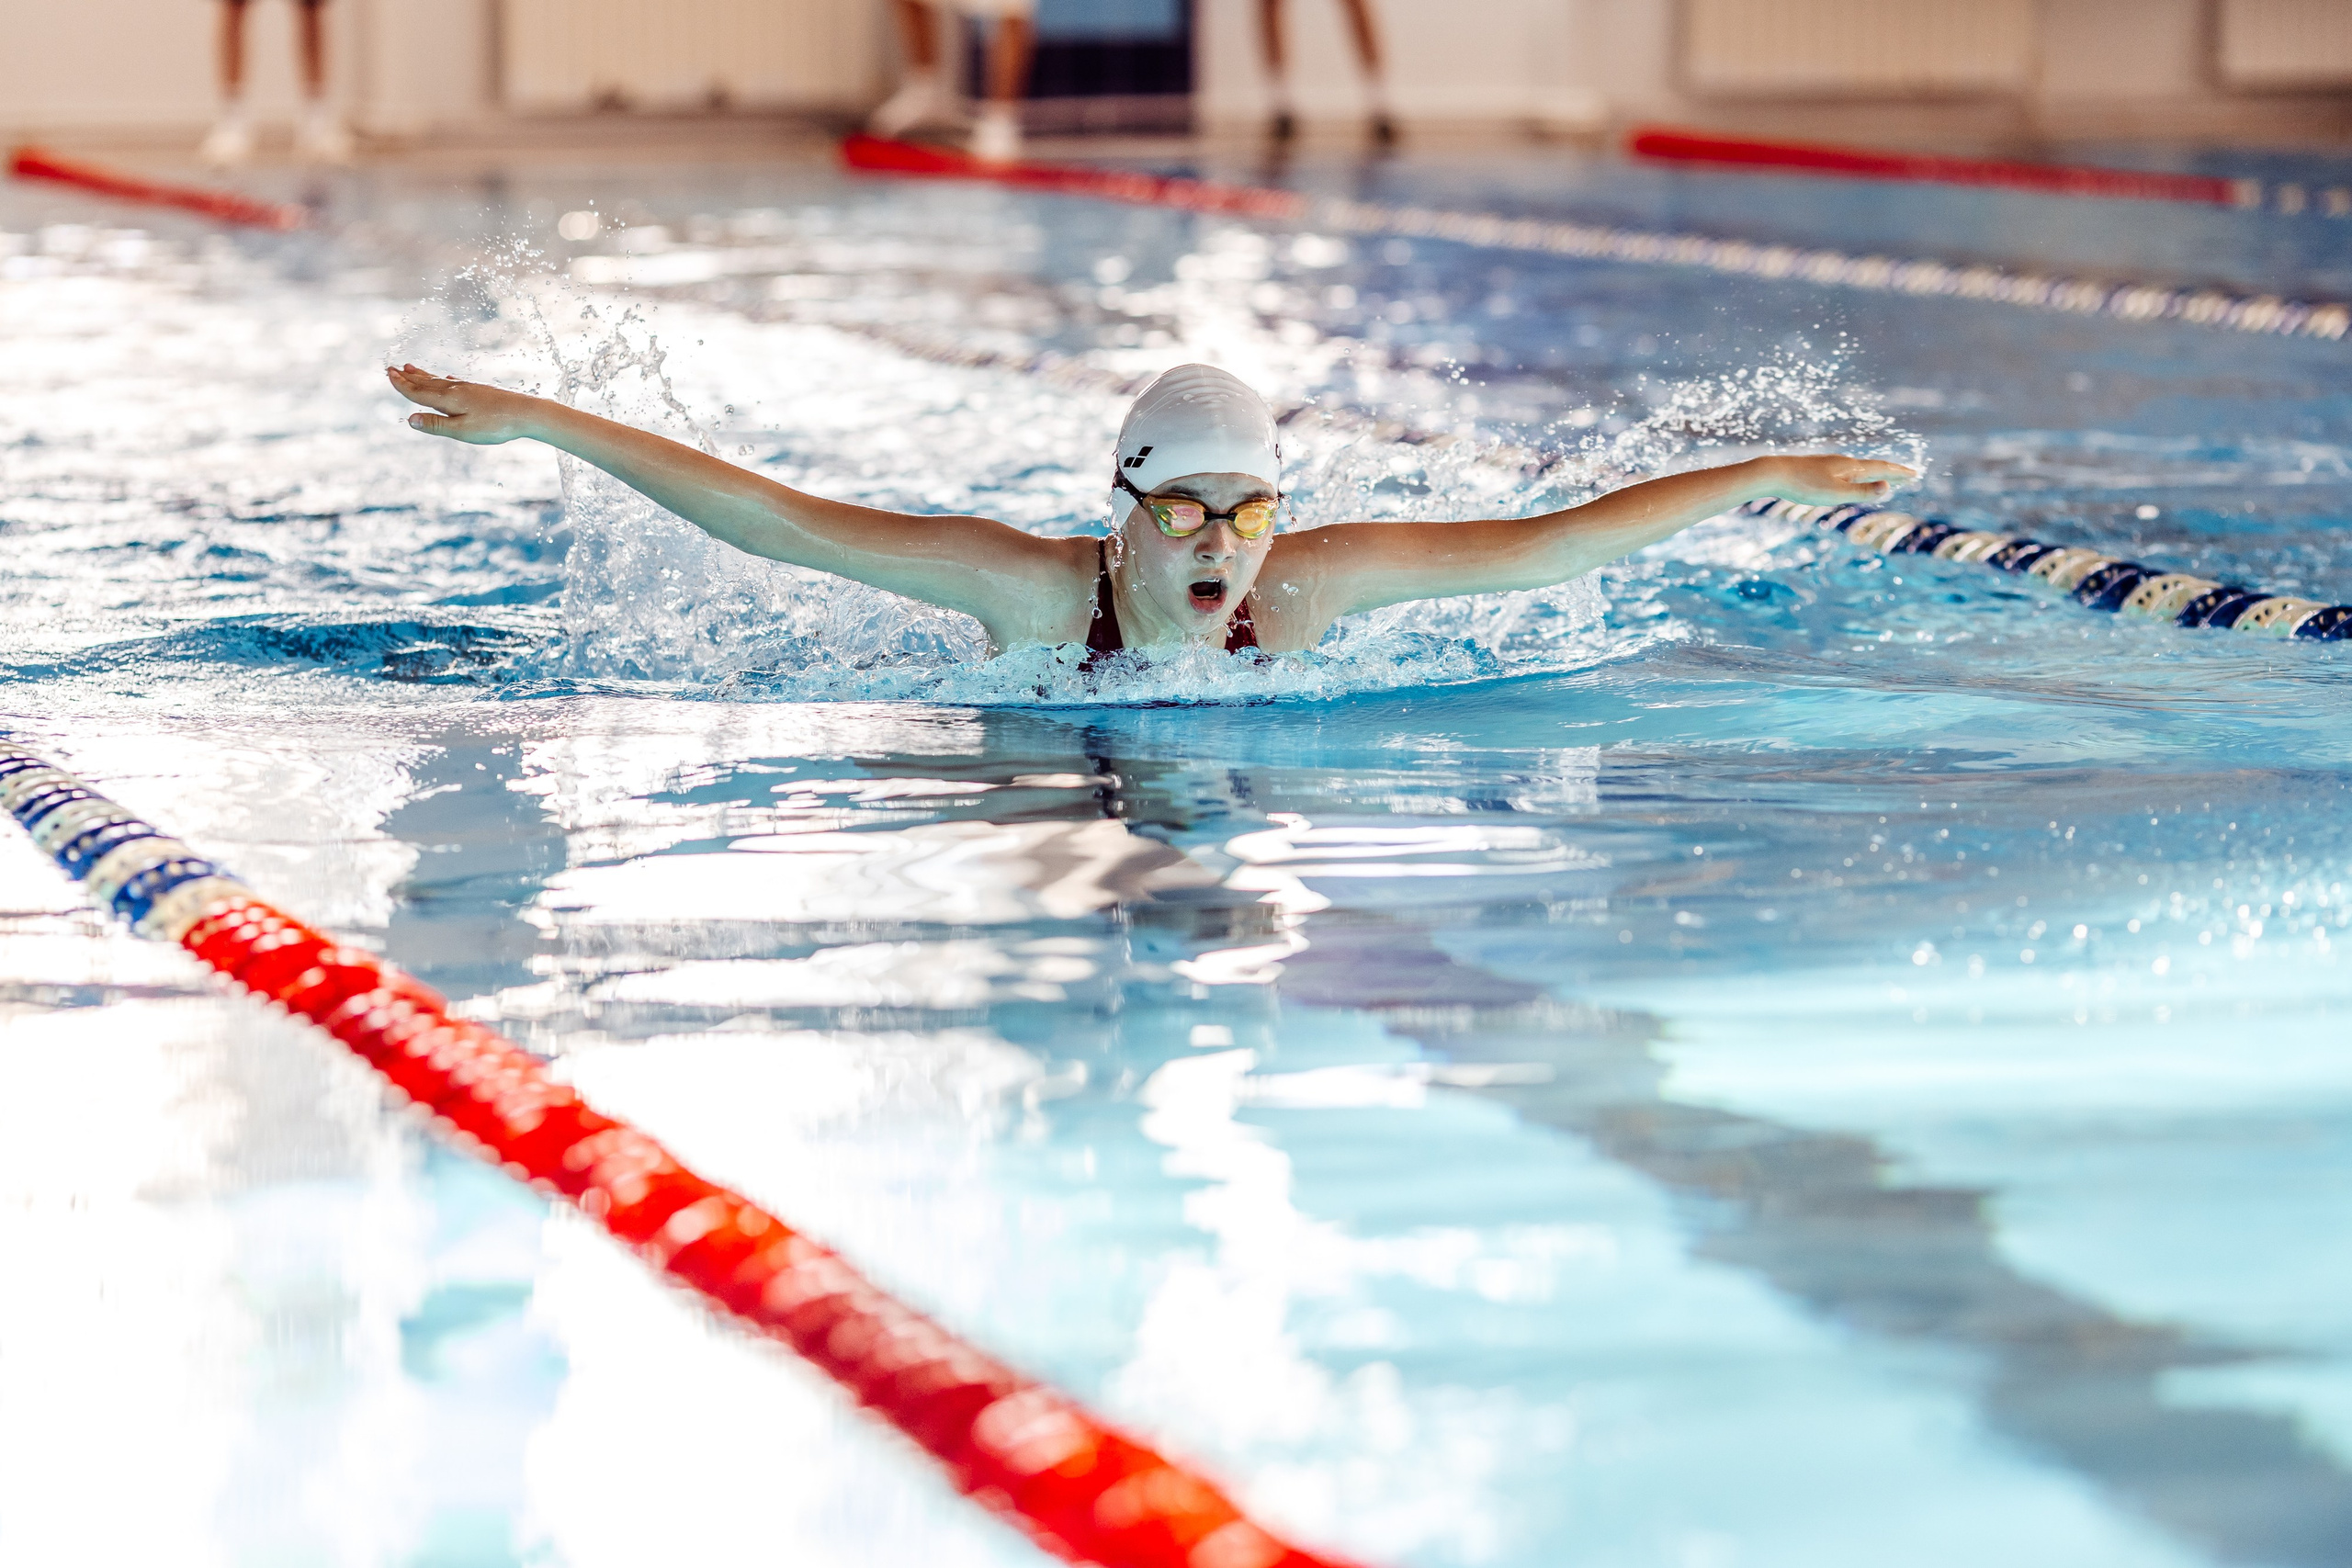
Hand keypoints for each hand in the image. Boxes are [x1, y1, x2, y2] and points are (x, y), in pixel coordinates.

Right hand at [386, 364, 538, 444]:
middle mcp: (456, 390)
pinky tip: (449, 380)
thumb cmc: (495, 426)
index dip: (402, 386)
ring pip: (440, 381)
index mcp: (449, 400)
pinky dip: (445, 381)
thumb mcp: (462, 431)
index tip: (388, 375)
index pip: (419, 393)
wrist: (527, 413)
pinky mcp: (480, 392)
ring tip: (410, 369)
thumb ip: (436, 425)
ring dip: (423, 376)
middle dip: (408, 378)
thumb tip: (410, 420)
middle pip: (427, 383)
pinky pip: (456, 384)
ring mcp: (469, 389)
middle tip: (391, 368)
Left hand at [1753, 453, 1919, 506]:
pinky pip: (1845, 471)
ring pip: (1859, 468)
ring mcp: (1830, 463)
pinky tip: (1850, 478)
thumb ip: (1862, 492)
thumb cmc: (1804, 486)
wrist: (1774, 473)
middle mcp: (1843, 462)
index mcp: (1851, 467)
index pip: (1882, 469)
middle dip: (1892, 472)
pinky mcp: (1817, 467)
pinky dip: (1857, 475)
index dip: (1899, 473)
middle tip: (1909, 476)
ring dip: (1875, 473)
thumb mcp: (1835, 494)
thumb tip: (1888, 486)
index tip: (1915, 475)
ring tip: (1884, 477)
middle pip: (1873, 467)